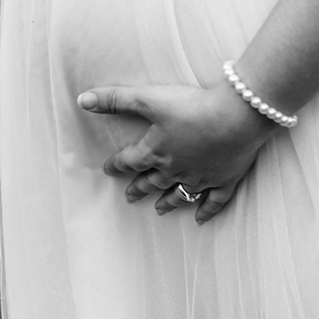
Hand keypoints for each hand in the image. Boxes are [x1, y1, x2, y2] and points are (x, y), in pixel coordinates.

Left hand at [77, 80, 275, 222]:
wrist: (235, 117)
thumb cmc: (191, 106)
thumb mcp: (148, 98)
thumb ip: (115, 99)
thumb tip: (82, 100)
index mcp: (156, 151)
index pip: (130, 160)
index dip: (118, 164)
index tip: (109, 169)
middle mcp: (175, 169)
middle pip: (153, 181)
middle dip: (140, 187)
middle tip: (129, 197)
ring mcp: (201, 177)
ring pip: (180, 194)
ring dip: (168, 202)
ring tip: (159, 210)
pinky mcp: (225, 179)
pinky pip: (214, 201)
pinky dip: (206, 211)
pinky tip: (200, 219)